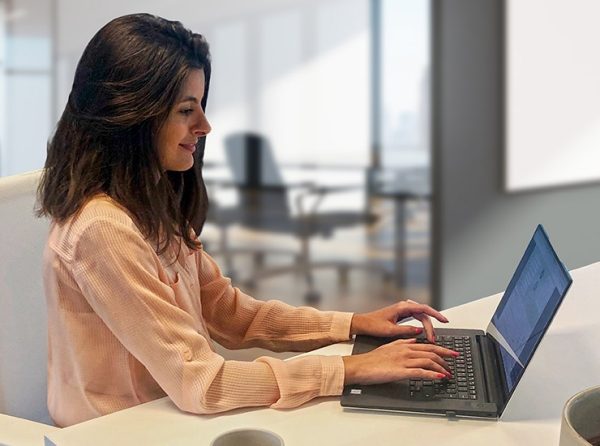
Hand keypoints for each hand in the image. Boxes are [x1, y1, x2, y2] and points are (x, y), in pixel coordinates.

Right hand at [343, 338, 457, 384]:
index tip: (451, 353)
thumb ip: (402, 342)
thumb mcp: (389, 346)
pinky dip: (432, 374)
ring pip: (428, 361)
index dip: (442, 349)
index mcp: (404, 345)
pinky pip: (420, 372)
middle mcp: (406, 351)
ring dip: (442, 368)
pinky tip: (440, 377)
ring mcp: (404, 361)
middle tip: (455, 362)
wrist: (361, 365)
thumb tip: (414, 340)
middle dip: (446, 357)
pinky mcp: (401, 371)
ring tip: (449, 374)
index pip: (428, 345)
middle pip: (431, 352)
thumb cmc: (372, 359)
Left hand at [350, 299, 448, 342]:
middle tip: (433, 339)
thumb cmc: (373, 325)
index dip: (436, 314)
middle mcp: (404, 306)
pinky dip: (422, 325)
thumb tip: (419, 331)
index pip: (424, 309)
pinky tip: (424, 332)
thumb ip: (406, 330)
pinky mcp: (402, 314)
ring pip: (421, 316)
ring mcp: (403, 310)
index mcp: (402, 307)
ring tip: (431, 338)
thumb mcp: (390, 330)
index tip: (444, 321)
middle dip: (431, 327)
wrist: (363, 323)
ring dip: (427, 327)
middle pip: (424, 314)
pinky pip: (416, 318)